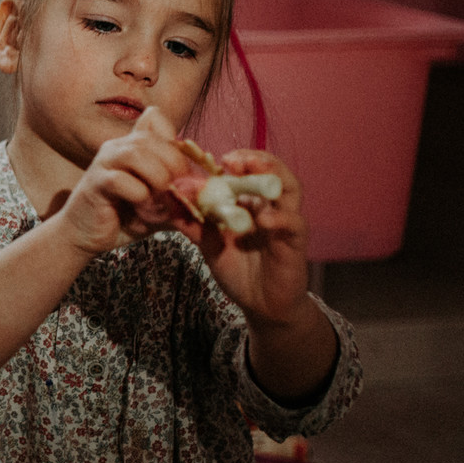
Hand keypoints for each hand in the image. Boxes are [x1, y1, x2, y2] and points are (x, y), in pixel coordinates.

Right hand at [52, 107, 193, 254]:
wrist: (87, 235)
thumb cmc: (124, 217)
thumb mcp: (160, 204)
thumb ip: (180, 197)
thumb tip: (208, 198)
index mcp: (134, 146)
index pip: (155, 118)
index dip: (174, 141)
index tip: (181, 170)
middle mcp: (118, 147)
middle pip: (152, 138)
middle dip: (173, 165)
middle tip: (178, 191)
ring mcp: (104, 163)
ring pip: (136, 153)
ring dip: (156, 177)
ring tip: (161, 198)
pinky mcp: (95, 183)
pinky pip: (120, 180)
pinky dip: (138, 196)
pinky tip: (141, 210)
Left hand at [183, 149, 313, 328]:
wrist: (260, 304)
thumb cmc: (238, 269)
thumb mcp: (208, 244)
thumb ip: (191, 222)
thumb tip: (168, 199)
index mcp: (249, 202)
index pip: (246, 171)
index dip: (231, 160)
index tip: (208, 158)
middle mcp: (269, 206)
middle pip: (272, 171)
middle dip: (254, 160)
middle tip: (231, 160)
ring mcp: (284, 221)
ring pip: (289, 190)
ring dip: (271, 177)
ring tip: (250, 173)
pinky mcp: (295, 241)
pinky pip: (293, 223)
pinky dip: (279, 218)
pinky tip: (263, 219)